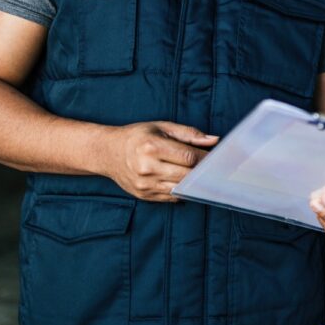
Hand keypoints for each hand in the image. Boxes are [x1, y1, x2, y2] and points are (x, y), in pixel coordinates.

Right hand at [104, 121, 218, 201]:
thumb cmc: (138, 136)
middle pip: (187, 175)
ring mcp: (144, 184)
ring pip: (180, 188)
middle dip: (202, 172)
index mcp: (152, 147)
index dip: (206, 159)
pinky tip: (185, 182)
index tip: (217, 158)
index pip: (189, 157)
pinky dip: (181, 190)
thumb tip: (214, 140)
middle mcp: (147, 167)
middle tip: (213, 168)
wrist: (107, 152)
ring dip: (193, 183)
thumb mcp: (162, 127)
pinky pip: (171, 197)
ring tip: (201, 175)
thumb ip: (189, 134)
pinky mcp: (144, 195)